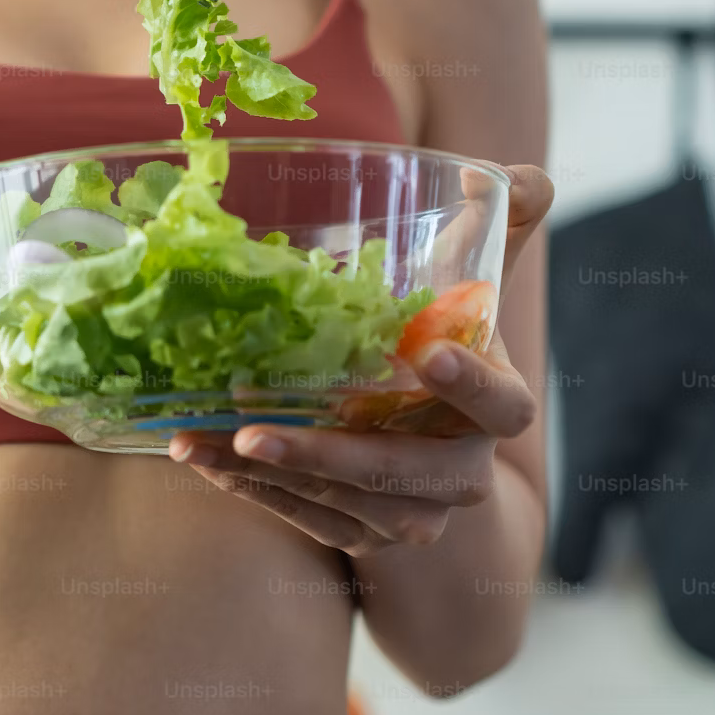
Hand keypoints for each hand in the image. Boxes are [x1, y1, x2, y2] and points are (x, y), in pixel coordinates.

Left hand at [169, 165, 552, 555]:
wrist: (428, 437)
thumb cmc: (445, 338)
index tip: (427, 355)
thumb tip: (516, 178)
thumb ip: (498, 228)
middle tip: (254, 428)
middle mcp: (461, 472)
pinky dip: (254, 494)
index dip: (472, 385)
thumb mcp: (472, 283)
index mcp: (498, 409)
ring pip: (342, 505)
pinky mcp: (363, 536)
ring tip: (198, 443)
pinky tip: (203, 460)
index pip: (502, 407)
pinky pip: (309, 524)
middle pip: (402, 474)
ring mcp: (414, 514)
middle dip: (326, 456)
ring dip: (267, 476)